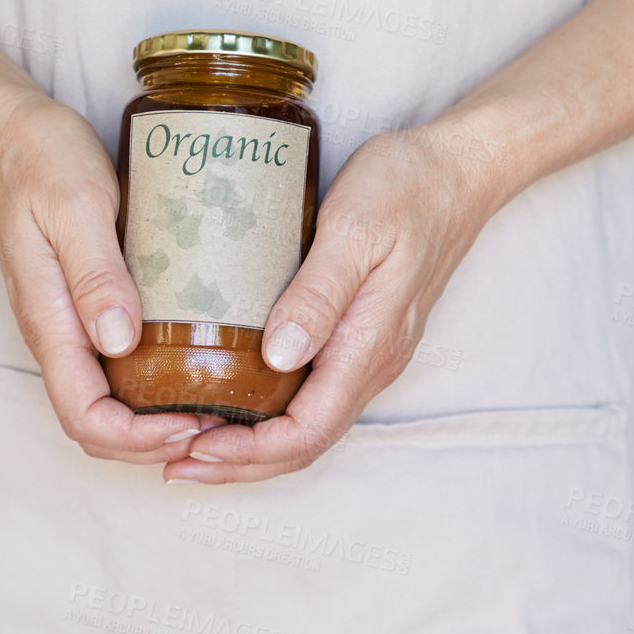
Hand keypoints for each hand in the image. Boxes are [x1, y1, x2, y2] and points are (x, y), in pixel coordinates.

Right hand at [0, 85, 212, 461]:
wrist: (4, 129)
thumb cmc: (38, 158)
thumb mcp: (75, 205)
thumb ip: (95, 272)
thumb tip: (120, 342)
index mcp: (50, 320)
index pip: (85, 418)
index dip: (139, 439)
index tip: (194, 423)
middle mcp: (57, 332)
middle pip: (96, 426)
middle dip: (154, 443)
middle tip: (220, 425)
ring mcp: (68, 320)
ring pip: (106, 399)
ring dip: (155, 419)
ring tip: (215, 404)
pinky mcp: (84, 301)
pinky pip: (113, 364)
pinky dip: (151, 382)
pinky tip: (195, 361)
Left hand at [166, 121, 499, 482]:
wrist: (458, 168)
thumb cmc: (406, 188)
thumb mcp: (355, 230)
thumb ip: (319, 294)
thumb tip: (278, 358)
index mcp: (369, 344)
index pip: (306, 432)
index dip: (247, 453)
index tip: (192, 449)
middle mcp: (373, 360)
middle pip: (305, 442)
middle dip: (239, 463)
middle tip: (175, 464)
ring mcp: (371, 348)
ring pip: (310, 421)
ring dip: (252, 442)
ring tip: (192, 436)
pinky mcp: (363, 331)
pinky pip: (315, 391)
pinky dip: (270, 409)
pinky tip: (235, 391)